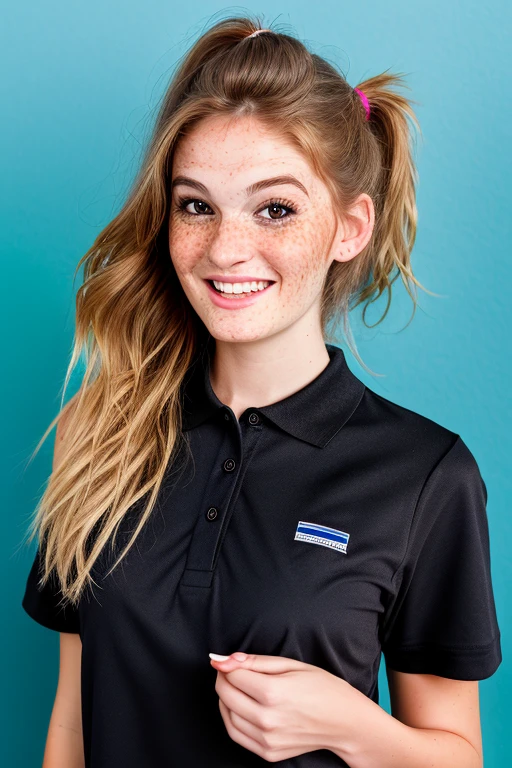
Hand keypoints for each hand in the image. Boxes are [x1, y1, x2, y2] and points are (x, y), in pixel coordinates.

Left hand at [210, 651, 353, 761]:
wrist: (344, 721)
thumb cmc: (322, 688)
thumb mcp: (292, 664)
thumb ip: (256, 661)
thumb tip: (224, 659)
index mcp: (273, 692)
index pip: (232, 676)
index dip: (228, 665)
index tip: (231, 661)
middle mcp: (267, 718)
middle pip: (226, 695)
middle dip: (224, 679)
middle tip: (232, 671)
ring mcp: (267, 739)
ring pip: (228, 716)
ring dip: (225, 699)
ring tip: (238, 688)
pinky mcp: (268, 753)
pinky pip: (237, 735)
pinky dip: (231, 719)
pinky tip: (240, 708)